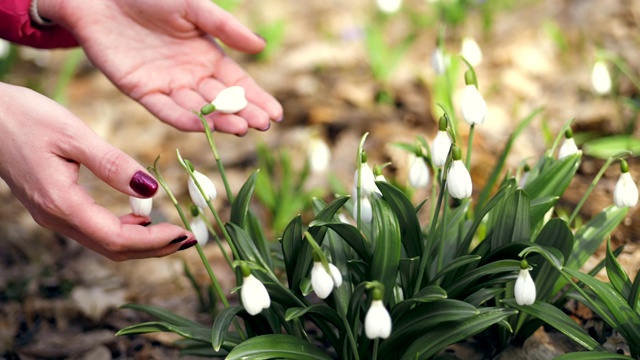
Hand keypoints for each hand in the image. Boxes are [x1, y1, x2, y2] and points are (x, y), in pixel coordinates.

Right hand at [0, 83, 195, 260]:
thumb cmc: (22, 117)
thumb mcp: (73, 134)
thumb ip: (112, 164)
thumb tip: (152, 189)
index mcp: (62, 204)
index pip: (118, 238)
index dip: (155, 241)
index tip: (184, 235)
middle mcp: (57, 218)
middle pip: (114, 248)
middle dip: (154, 248)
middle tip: (188, 239)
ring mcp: (53, 215)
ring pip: (105, 243)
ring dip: (142, 242)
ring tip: (173, 232)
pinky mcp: (54, 206)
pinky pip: (94, 229)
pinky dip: (123, 230)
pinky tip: (142, 218)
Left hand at [39, 0, 282, 134]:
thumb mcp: (194, 7)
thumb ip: (225, 28)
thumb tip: (261, 47)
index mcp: (207, 56)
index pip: (238, 84)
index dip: (257, 99)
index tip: (276, 115)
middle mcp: (190, 76)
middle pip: (222, 101)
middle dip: (244, 114)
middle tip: (262, 125)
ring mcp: (167, 85)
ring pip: (198, 109)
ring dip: (219, 120)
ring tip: (241, 127)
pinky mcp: (141, 90)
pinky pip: (165, 109)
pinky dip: (183, 119)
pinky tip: (202, 125)